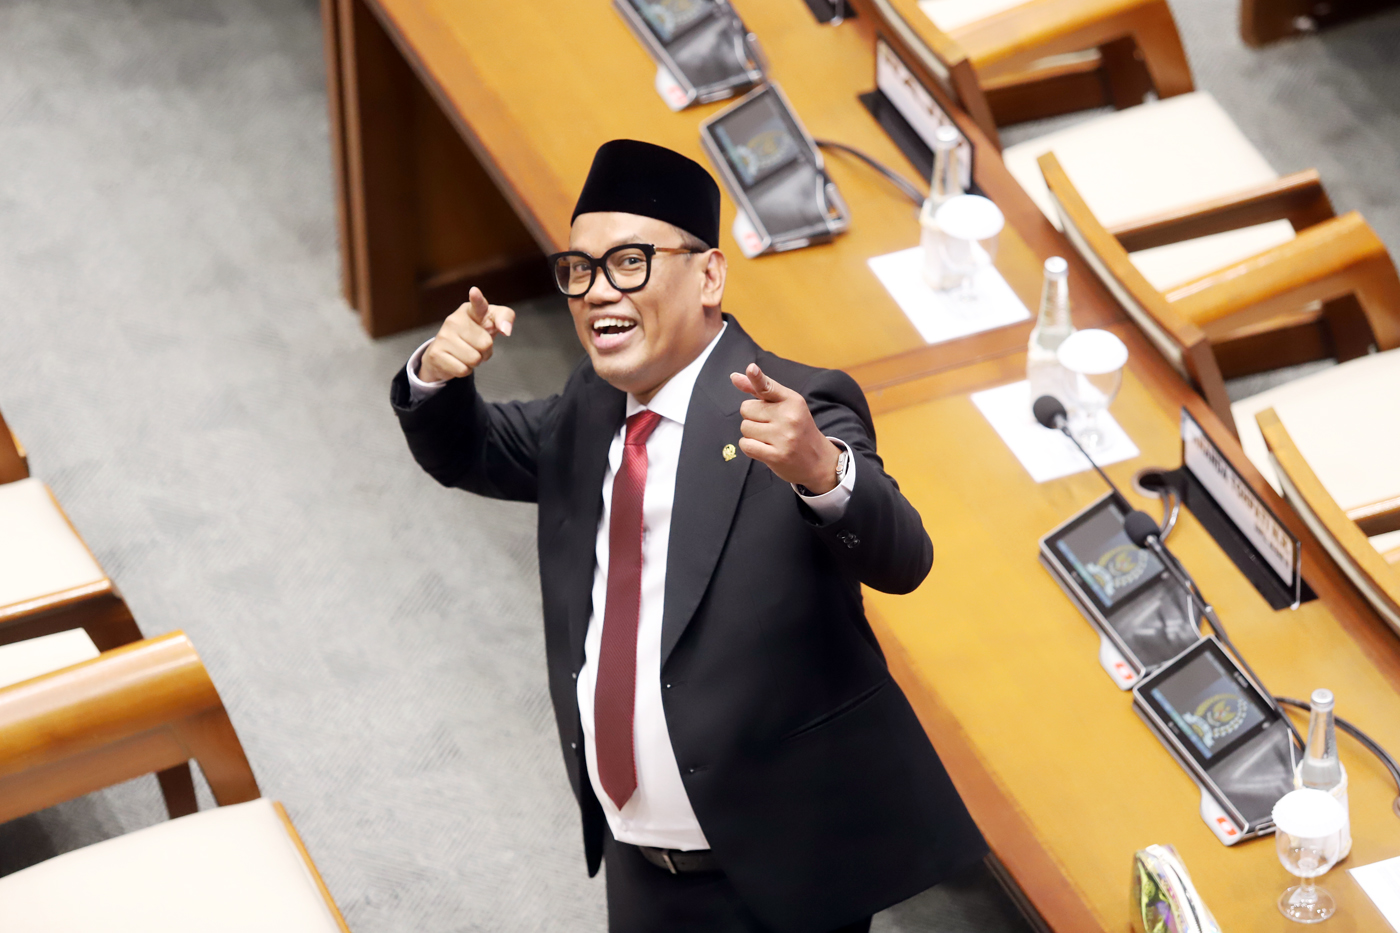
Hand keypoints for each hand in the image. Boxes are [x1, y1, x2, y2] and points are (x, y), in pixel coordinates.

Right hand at [417, 287, 515, 382]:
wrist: (446, 353)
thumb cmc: (475, 334)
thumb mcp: (492, 322)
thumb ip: (505, 318)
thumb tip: (506, 331)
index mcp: (470, 310)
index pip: (477, 304)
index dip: (477, 299)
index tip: (475, 292)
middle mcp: (454, 320)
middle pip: (485, 344)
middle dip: (485, 351)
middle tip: (476, 346)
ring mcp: (443, 336)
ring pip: (474, 359)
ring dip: (475, 362)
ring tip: (466, 354)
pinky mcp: (436, 354)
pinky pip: (463, 370)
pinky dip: (465, 370)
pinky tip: (457, 361)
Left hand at [730, 363, 840, 493]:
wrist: (818, 460)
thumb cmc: (797, 429)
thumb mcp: (785, 405)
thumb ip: (759, 389)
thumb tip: (734, 376)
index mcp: (792, 400)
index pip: (768, 387)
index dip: (757, 377)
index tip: (751, 368)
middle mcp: (789, 417)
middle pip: (746, 409)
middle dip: (753, 417)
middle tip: (770, 425)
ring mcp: (784, 437)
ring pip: (745, 427)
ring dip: (751, 434)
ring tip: (769, 438)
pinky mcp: (777, 456)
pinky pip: (746, 445)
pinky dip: (749, 447)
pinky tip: (763, 448)